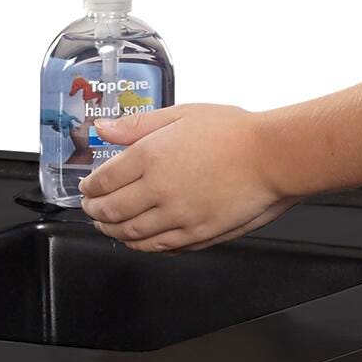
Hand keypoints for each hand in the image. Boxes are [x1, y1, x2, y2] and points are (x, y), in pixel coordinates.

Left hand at [80, 103, 289, 249]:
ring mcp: (178, 217)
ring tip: (108, 227)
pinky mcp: (197, 234)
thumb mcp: (181, 114)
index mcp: (151, 156)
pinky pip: (160, 247)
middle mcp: (159, 190)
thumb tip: (103, 129)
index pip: (104, 180)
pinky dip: (142, 246)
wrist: (273, 157)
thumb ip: (137, 125)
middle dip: (95, 213)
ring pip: (132, 234)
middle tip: (91, 210)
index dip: (90, 188)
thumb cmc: (235, 133)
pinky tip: (139, 240)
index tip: (88, 188)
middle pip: (112, 212)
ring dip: (113, 232)